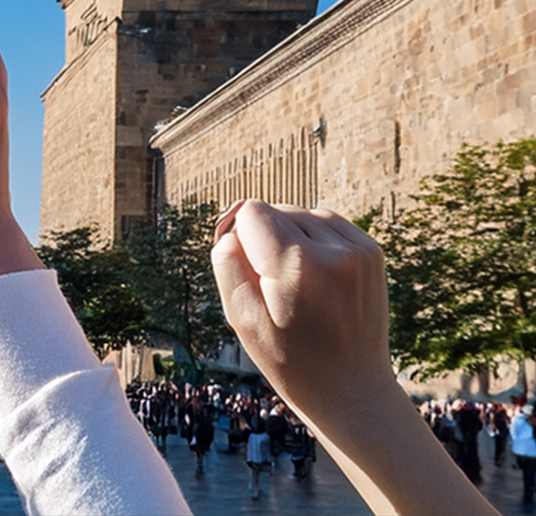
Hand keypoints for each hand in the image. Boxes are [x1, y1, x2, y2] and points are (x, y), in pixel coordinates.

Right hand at [210, 200, 392, 424]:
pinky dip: (313, 240)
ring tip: (293, 284)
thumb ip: (227, 264)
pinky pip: (327, 223)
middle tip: (270, 286)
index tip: (243, 266)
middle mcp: (333, 249)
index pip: (251, 211)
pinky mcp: (372, 252)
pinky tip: (312, 275)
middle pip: (276, 210)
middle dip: (262, 238)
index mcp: (297, 265)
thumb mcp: (242, 318)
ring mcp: (359, 248)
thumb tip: (231, 228)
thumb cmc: (289, 360)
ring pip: (301, 214)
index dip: (236, 234)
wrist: (352, 391)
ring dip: (288, 238)